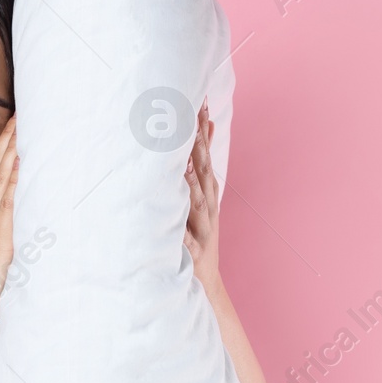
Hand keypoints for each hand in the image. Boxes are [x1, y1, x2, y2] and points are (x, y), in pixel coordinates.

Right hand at [0, 119, 17, 362]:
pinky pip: (8, 203)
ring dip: (13, 149)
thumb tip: (13, 242)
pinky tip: (25, 157)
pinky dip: (16, 178)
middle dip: (8, 139)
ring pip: (1, 180)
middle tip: (21, 109)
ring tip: (26, 120)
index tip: (13, 125)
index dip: (1, 150)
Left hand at [184, 102, 224, 295]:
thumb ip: (199, 166)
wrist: (205, 281)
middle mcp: (207, 207)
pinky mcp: (192, 253)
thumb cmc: (197, 236)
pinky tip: (173, 222)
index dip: (202, 129)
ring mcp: (201, 230)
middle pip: (203, 172)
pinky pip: (183, 242)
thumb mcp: (201, 198)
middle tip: (193, 117)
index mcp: (206, 193)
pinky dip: (179, 231)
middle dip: (199, 145)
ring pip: (196, 203)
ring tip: (184, 162)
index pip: (204, 155)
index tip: (199, 101)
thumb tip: (204, 129)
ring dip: (191, 183)